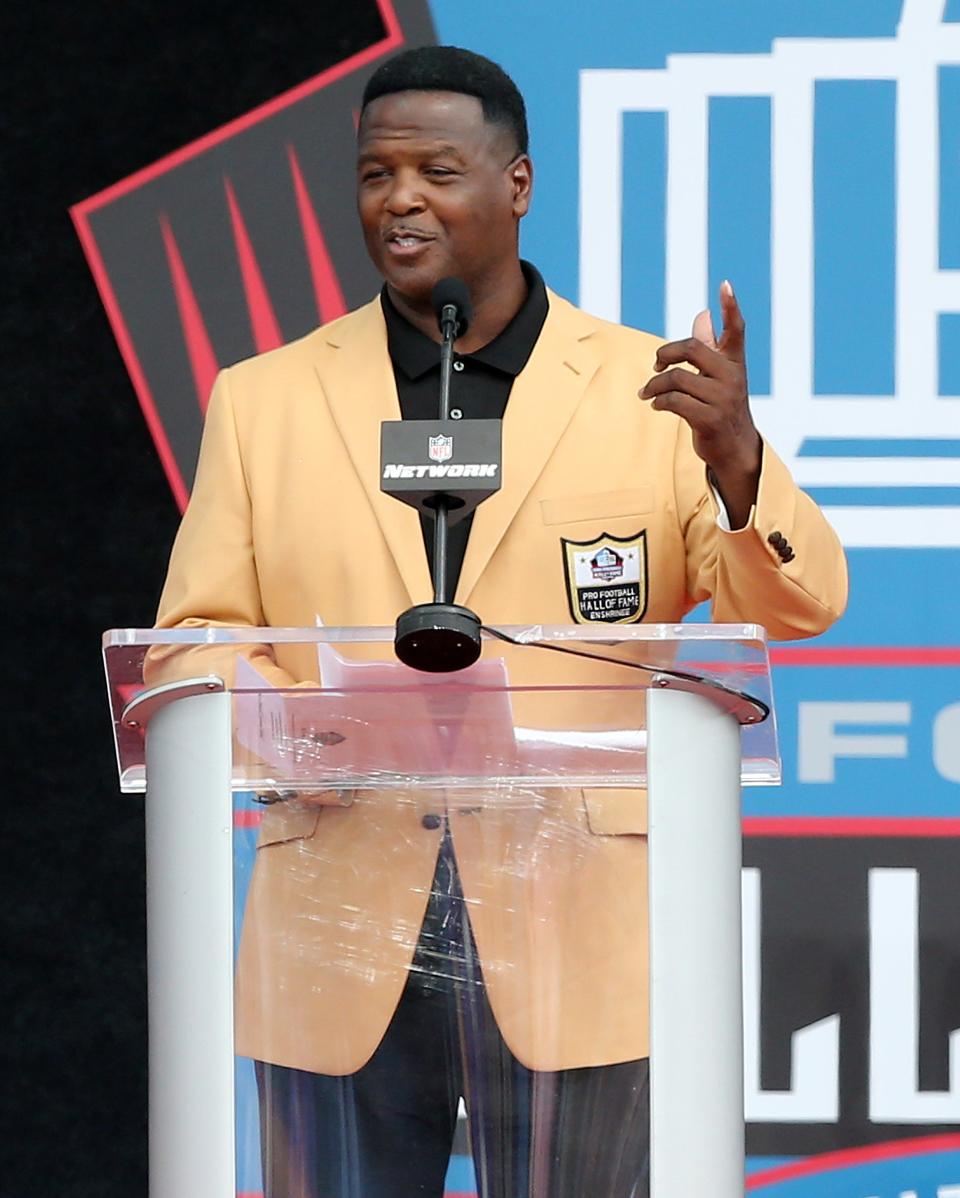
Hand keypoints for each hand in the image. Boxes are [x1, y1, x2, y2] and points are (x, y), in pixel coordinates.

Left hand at [640, 280, 760, 527]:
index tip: (724, 284)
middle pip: (692, 349)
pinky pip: (674, 401)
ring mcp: (723, 399)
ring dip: (654, 385)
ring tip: (647, 393)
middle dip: (665, 353)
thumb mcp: (718, 377)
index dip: (731, 307)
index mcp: (735, 362)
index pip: (736, 330)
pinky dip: (659, 401)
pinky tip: (656, 405)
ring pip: (677, 378)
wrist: (734, 449)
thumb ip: (709, 347)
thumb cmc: (721, 406)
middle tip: (655, 365)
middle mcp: (733, 377)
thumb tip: (702, 314)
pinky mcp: (711, 420)